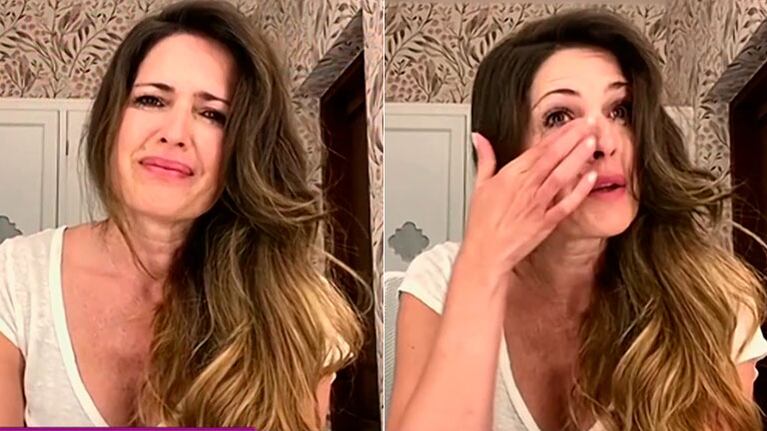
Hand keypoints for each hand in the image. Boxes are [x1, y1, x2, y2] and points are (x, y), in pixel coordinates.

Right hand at [456, 118, 597, 289]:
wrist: (485, 253)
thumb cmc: (482, 223)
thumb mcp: (479, 186)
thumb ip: (485, 159)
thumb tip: (479, 139)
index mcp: (510, 176)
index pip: (539, 148)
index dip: (559, 133)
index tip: (574, 122)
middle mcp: (525, 187)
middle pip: (553, 157)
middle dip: (573, 138)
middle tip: (591, 123)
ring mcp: (536, 205)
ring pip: (561, 176)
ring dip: (578, 158)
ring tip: (593, 142)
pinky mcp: (545, 223)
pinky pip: (565, 204)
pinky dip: (579, 190)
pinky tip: (591, 177)